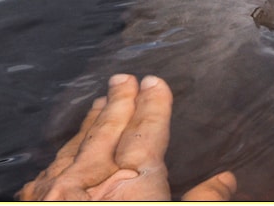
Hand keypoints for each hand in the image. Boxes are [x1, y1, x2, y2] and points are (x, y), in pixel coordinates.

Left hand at [19, 74, 236, 200]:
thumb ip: (202, 204)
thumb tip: (226, 180)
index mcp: (133, 186)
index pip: (146, 134)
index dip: (153, 106)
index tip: (155, 81)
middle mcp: (91, 183)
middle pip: (108, 133)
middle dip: (118, 104)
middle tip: (123, 78)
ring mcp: (57, 197)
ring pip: (75, 150)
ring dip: (89, 125)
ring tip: (99, 104)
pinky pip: (46, 178)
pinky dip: (59, 161)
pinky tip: (60, 157)